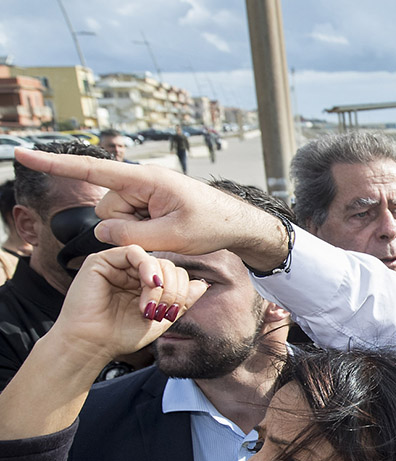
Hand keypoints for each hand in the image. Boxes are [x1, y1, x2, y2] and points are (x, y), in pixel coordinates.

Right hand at [12, 148, 284, 269]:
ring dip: (138, 231)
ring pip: (118, 219)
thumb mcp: (172, 236)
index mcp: (146, 179)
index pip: (93, 169)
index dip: (55, 163)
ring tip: (171, 230)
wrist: (237, 223)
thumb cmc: (212, 224)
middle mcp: (141, 181)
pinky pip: (131, 221)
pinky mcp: (149, 202)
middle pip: (108, 209)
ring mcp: (145, 191)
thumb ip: (131, 235)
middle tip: (164, 232)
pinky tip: (170, 229)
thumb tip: (102, 230)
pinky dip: (145, 231)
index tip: (22, 152)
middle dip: (127, 227)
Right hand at [52, 245, 208, 361]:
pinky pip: (134, 251)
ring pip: (155, 259)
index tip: (173, 312)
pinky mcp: (102, 261)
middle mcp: (133, 272)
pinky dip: (148, 266)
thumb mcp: (161, 319)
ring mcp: (118, 265)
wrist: (91, 345)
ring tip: (152, 304)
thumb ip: (182, 302)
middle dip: (172, 289)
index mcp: (145, 285)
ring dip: (161, 283)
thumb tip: (203, 284)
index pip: (175, 275)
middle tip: (163, 310)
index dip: (181, 290)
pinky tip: (151, 283)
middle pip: (168, 265)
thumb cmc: (121, 335)